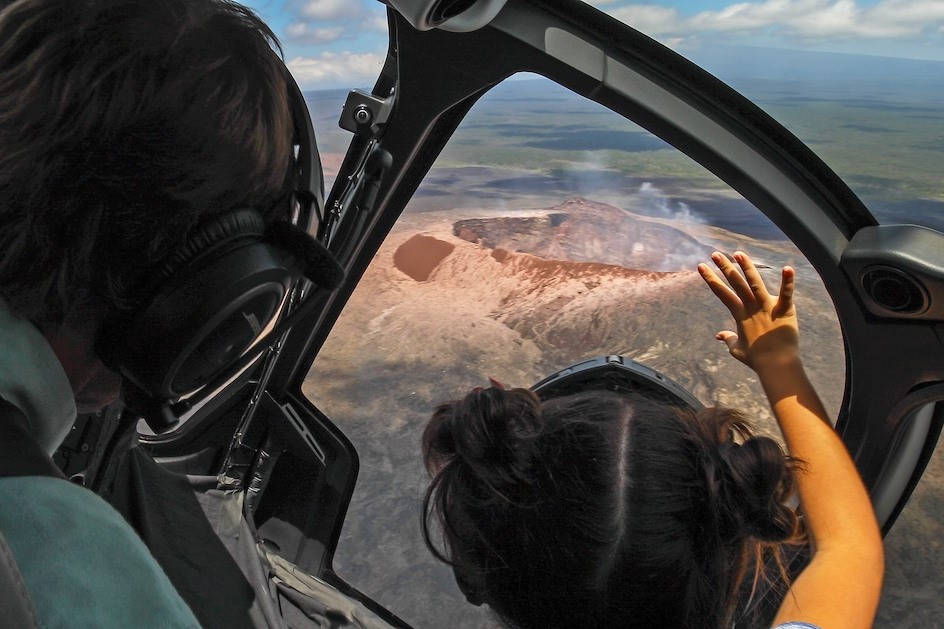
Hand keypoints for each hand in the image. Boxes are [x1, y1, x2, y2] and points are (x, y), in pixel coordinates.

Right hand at [697, 251, 798, 371]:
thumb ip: (728, 338)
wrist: (775, 365)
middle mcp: (751, 308)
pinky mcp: (784, 310)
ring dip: (747, 267)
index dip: (711, 279)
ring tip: (739, 253)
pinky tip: (787, 267)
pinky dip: (788, 281)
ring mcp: (767, 307)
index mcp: (739, 315)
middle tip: (715, 254)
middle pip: (735, 283)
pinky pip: (787, 294)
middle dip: (725, 267)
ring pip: (755, 283)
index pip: (722, 293)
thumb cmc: (756, 359)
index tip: (701, 266)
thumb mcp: (736, 349)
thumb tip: (718, 335)